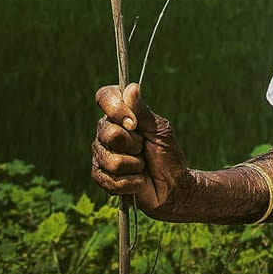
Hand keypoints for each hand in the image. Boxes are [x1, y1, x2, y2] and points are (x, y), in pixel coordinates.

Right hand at [91, 83, 191, 216]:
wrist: (172, 186)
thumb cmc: (167, 154)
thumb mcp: (159, 129)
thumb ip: (142, 111)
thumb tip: (131, 88)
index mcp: (120, 115)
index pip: (105, 97)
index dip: (116, 108)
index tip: (134, 123)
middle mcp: (106, 131)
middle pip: (109, 133)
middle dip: (134, 144)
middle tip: (143, 148)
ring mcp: (101, 154)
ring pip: (112, 160)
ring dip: (135, 165)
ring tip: (142, 165)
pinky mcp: (100, 177)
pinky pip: (111, 180)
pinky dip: (132, 182)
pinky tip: (138, 180)